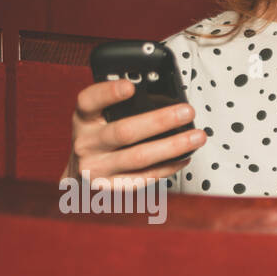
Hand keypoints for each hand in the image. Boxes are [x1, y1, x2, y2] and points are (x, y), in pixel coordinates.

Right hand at [62, 79, 205, 182]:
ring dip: (173, 146)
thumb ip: (118, 108)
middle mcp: (85, 143)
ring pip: (139, 157)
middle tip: (186, 112)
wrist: (80, 175)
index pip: (89, 101)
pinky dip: (168, 167)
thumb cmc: (97, 140)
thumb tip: (162, 97)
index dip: (108, 93)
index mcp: (83, 119)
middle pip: (124, 132)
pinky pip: (145, 177)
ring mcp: (96, 168)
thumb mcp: (97, 119)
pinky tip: (184, 157)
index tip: (130, 87)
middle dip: (160, 121)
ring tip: (196, 137)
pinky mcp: (111, 187)